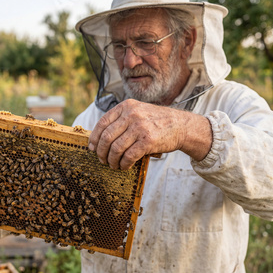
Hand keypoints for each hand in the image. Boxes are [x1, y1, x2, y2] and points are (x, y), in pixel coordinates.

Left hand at [88, 99, 211, 169]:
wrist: (180, 125)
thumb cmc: (156, 122)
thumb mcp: (138, 112)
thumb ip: (121, 120)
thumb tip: (100, 139)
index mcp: (126, 106)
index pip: (102, 123)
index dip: (94, 138)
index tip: (92, 147)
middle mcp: (132, 115)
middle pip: (106, 137)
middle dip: (101, 152)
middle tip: (102, 160)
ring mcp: (140, 127)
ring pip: (116, 148)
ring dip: (112, 160)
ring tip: (114, 165)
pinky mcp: (148, 141)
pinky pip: (129, 156)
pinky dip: (124, 164)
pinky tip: (125, 166)